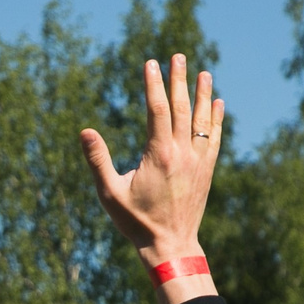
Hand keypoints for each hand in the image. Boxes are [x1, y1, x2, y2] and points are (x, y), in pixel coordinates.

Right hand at [80, 55, 223, 261]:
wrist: (170, 246)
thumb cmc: (136, 222)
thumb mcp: (109, 193)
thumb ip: (98, 160)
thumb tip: (85, 131)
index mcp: (159, 155)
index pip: (157, 109)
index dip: (153, 84)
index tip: (151, 63)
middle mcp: (182, 154)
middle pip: (181, 108)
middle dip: (178, 80)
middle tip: (177, 56)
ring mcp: (198, 162)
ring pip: (201, 120)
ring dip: (202, 94)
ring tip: (204, 72)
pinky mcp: (207, 171)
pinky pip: (213, 138)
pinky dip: (215, 120)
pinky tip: (218, 105)